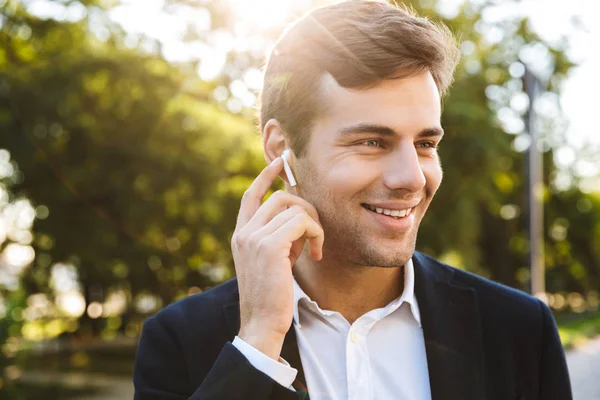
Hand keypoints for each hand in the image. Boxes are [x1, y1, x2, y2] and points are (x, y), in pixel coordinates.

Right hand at [232, 157, 323, 359]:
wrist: (262, 322)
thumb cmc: (272, 294)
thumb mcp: (273, 260)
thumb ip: (280, 236)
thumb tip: (300, 218)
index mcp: (241, 234)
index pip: (251, 195)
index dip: (266, 175)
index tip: (282, 161)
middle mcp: (244, 232)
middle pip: (280, 198)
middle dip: (305, 209)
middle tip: (315, 234)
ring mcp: (254, 237)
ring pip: (293, 207)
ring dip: (313, 225)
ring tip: (315, 248)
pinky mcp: (269, 245)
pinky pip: (301, 222)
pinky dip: (315, 234)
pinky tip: (316, 254)